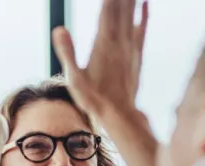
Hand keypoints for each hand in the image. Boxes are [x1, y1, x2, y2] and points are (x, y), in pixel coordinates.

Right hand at [51, 0, 148, 118]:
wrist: (120, 115)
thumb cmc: (93, 100)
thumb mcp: (74, 79)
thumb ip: (67, 53)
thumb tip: (58, 29)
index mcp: (103, 44)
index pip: (106, 8)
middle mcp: (119, 41)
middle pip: (121, 7)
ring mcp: (130, 47)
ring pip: (132, 13)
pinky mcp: (136, 54)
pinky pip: (142, 28)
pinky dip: (144, 13)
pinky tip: (146, 2)